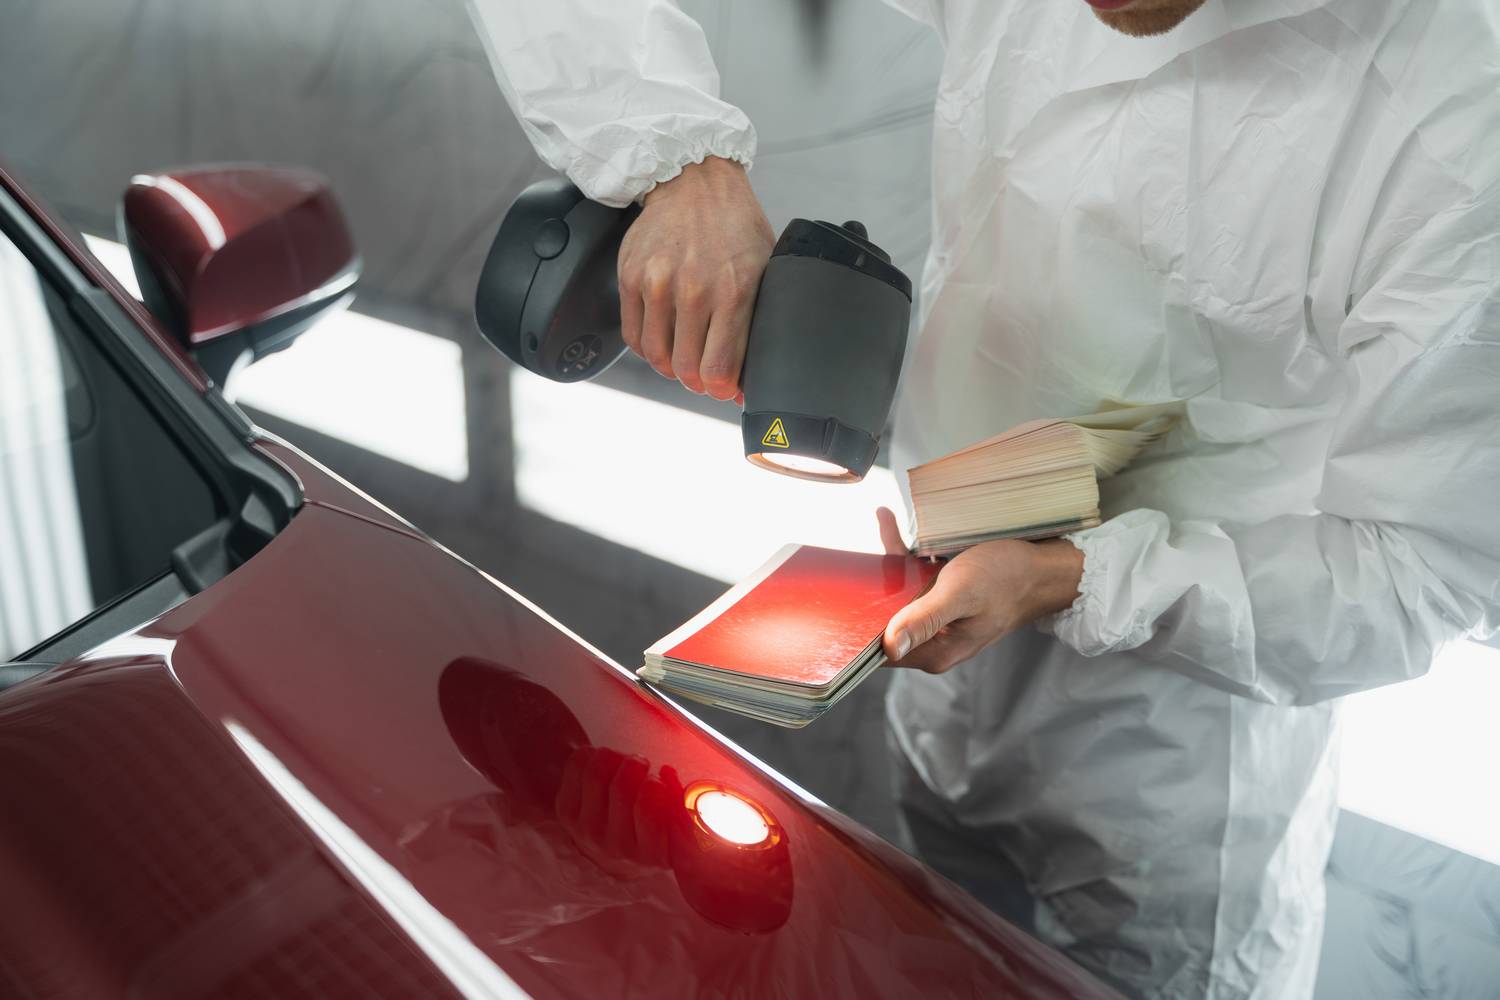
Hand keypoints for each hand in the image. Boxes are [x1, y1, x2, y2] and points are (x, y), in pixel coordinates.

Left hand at [555, 745, 680, 876]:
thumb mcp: (677, 824)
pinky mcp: (566, 813)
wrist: (615, 846)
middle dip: (635, 764)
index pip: (649, 812)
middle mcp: (616, 847)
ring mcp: (587, 831)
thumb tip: (667, 773)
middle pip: (621, 786)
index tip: (658, 779)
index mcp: (651, 854)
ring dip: (614, 756)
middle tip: (640, 764)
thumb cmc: (652, 827)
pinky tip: (605, 765)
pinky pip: (578, 763)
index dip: (655, 785)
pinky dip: (593, 754)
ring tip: (623, 763)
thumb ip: (680, 802)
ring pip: (597, 771)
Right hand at [619, 157, 775, 399]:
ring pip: (657, 357)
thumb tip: (743, 379)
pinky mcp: (630, 277)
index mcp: (735, 290)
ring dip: (671, 367)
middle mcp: (694, 289)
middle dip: (697, 381)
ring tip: (683, 355)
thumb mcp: (765, 269)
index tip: (724, 387)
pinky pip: (633, 337)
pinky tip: (663, 339)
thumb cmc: (735, 226)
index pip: (719, 368)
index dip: (721, 389)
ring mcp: (658, 283)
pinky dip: (648, 348)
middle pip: (686, 370)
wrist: (694, 182)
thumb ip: (757, 323)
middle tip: (704, 375)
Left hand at [875, 507, 1083, 673]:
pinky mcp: (942, 601)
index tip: (842, 598)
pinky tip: (893, 524)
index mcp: (934, 652)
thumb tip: (889, 646)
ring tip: (885, 522)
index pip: (879, 651)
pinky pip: (913, 581)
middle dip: (868, 588)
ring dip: (886, 563)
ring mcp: (937, 621)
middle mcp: (932, 642)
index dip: (857, 627)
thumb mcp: (961, 595)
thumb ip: (924, 620)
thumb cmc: (1007, 579)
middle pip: (883, 621)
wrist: (1043, 566)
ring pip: (896, 597)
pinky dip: (903, 555)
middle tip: (858, 553)